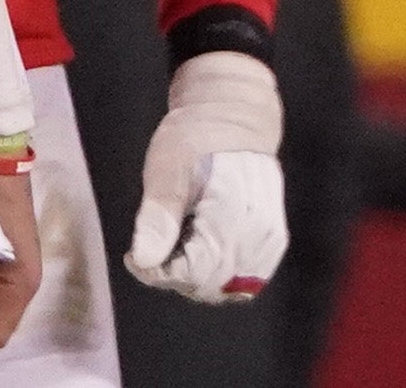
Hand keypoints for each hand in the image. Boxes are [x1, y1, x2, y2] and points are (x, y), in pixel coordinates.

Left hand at [126, 51, 288, 301]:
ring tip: (172, 246)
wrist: (233, 116)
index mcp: (232, 217)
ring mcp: (270, 240)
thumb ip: (157, 218)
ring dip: (195, 279)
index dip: (157, 273)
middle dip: (173, 277)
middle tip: (149, 248)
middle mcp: (259, 235)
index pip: (193, 274)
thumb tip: (143, 261)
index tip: (133, 256)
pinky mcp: (272, 241)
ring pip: (229, 288)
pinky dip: (216, 274)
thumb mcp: (165, 169)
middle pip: (211, 286)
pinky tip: (195, 248)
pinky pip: (245, 279)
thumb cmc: (194, 137)